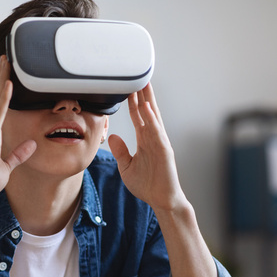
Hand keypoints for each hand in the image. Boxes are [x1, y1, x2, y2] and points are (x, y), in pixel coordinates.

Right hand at [0, 56, 36, 201]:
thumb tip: (33, 144)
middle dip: (1, 77)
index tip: (6, 75)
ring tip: (7, 61)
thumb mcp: (8, 166)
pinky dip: (4, 97)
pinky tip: (9, 83)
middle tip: (6, 58)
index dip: (1, 89)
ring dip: (1, 79)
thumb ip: (19, 154)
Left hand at [107, 83, 187, 212]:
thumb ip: (120, 151)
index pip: (138, 116)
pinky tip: (146, 107)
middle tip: (137, 76)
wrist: (162, 201)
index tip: (127, 88)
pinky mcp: (164, 151)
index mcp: (145, 141)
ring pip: (153, 117)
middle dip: (142, 94)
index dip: (133, 102)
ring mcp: (160, 143)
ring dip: (148, 100)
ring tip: (143, 83)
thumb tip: (112, 135)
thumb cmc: (147, 185)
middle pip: (147, 111)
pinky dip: (151, 119)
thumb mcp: (126, 167)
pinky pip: (156, 132)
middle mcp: (153, 138)